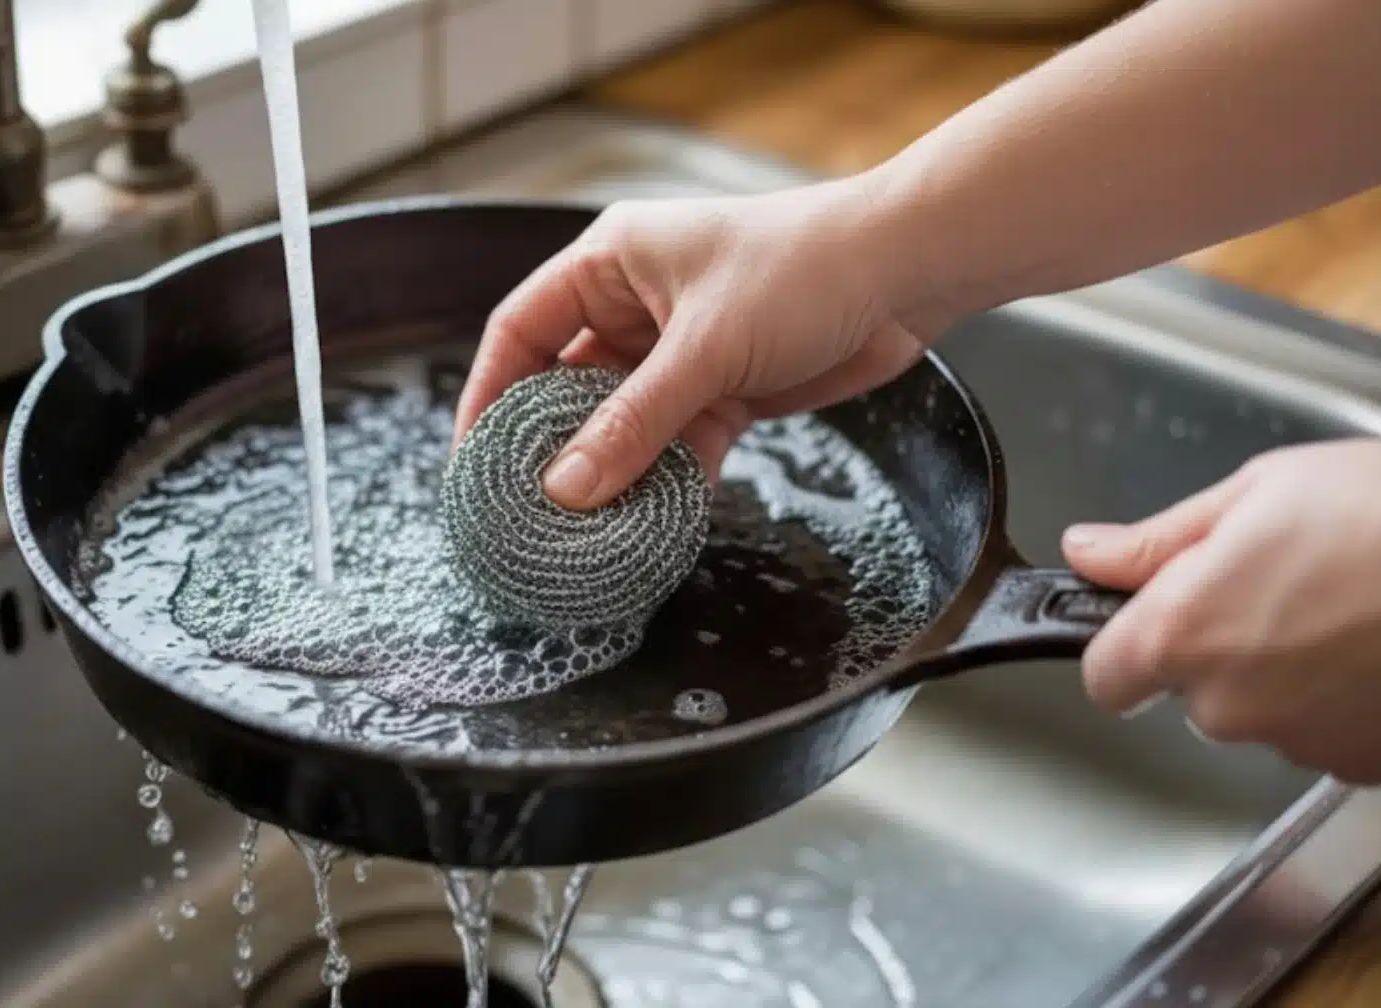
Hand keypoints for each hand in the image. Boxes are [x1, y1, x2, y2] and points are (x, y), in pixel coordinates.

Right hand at [454, 180, 951, 509]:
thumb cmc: (803, 269)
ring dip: (611, 474)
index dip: (489, 392)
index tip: (473, 458)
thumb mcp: (705, 348)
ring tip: (581, 532)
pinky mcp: (725, 390)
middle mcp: (636, 305)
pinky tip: (649, 525)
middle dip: (550, 448)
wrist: (908, 271)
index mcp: (610, 264)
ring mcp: (680, 352)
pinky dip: (666, 482)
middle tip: (523, 510)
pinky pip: (676, 444)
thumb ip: (634, 423)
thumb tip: (567, 489)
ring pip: (623, 423)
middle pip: (567, 385)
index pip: (521, 329)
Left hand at [1063, 438, 1380, 782]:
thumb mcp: (1256, 494)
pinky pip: (1328, 734)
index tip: (1152, 620)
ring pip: (1265, 714)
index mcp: (1182, 634)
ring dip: (1288, 674)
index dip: (1123, 647)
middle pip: (1192, 693)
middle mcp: (1229, 704)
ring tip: (1347, 609)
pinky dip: (1344, 700)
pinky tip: (1377, 646)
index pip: (1104, 677)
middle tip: (1283, 585)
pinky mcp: (1363, 764)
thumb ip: (1158, 541)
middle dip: (1222, 647)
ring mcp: (1300, 742)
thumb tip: (1086, 554)